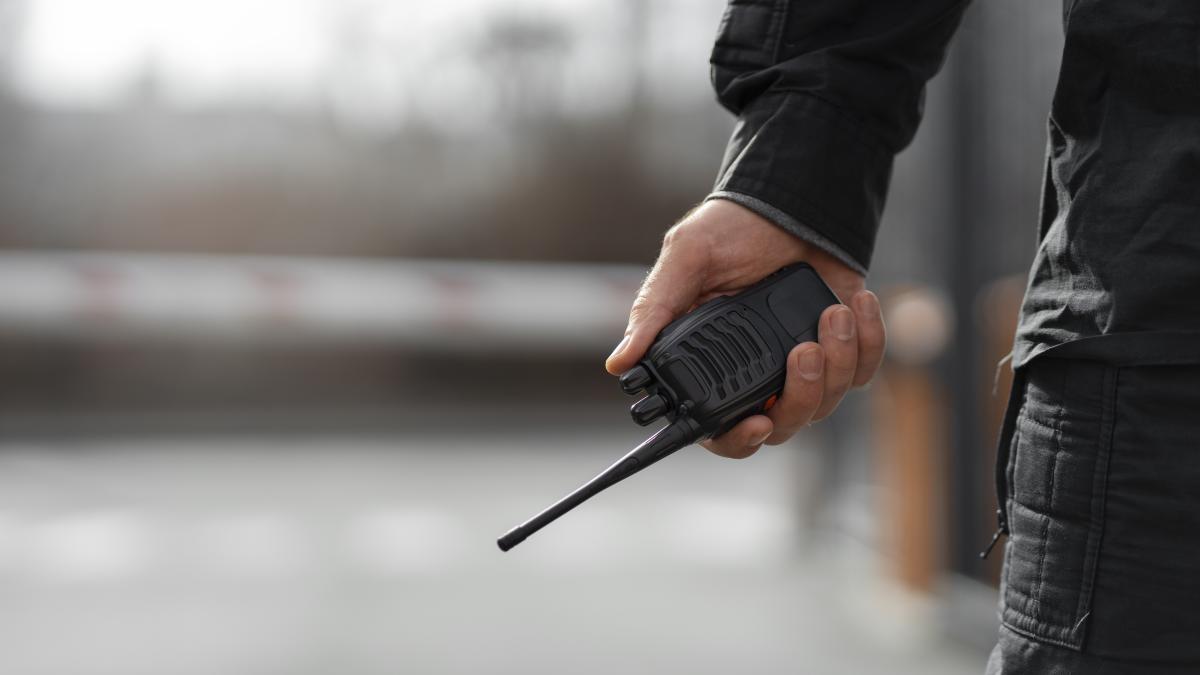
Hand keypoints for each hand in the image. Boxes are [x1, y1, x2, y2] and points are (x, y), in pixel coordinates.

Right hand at [605, 199, 885, 458]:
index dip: (736, 438)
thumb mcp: (686, 259)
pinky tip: (856, 304)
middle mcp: (756, 373)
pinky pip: (863, 370)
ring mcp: (800, 365)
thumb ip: (656, 311)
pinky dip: (867, 341)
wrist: (792, 199)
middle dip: (800, 396)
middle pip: (780, 425)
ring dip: (837, 362)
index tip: (756, 422)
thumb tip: (618, 362)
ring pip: (825, 402)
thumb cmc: (732, 229)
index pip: (718, 427)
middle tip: (804, 352)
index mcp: (711, 363)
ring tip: (833, 314)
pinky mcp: (842, 349)